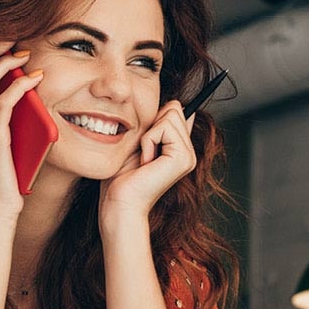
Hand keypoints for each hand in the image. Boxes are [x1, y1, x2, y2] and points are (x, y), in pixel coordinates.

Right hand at [0, 41, 43, 222]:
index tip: (5, 47)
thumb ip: (8, 124)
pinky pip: (3, 104)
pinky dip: (19, 86)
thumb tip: (31, 100)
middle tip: (13, 40)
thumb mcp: (3, 147)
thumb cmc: (3, 183)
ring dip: (2, 63)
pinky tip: (34, 79)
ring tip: (22, 53)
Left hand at [99, 100, 196, 220]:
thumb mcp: (138, 144)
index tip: (145, 141)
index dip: (157, 119)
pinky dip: (147, 141)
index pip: (176, 111)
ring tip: (144, 159)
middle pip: (174, 108)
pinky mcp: (183, 158)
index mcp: (180, 149)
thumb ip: (155, 127)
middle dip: (151, 125)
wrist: (120, 203)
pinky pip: (163, 128)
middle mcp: (188, 152)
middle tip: (143, 153)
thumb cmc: (121, 178)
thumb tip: (173, 104)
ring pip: (170, 115)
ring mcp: (188, 156)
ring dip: (148, 135)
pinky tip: (145, 162)